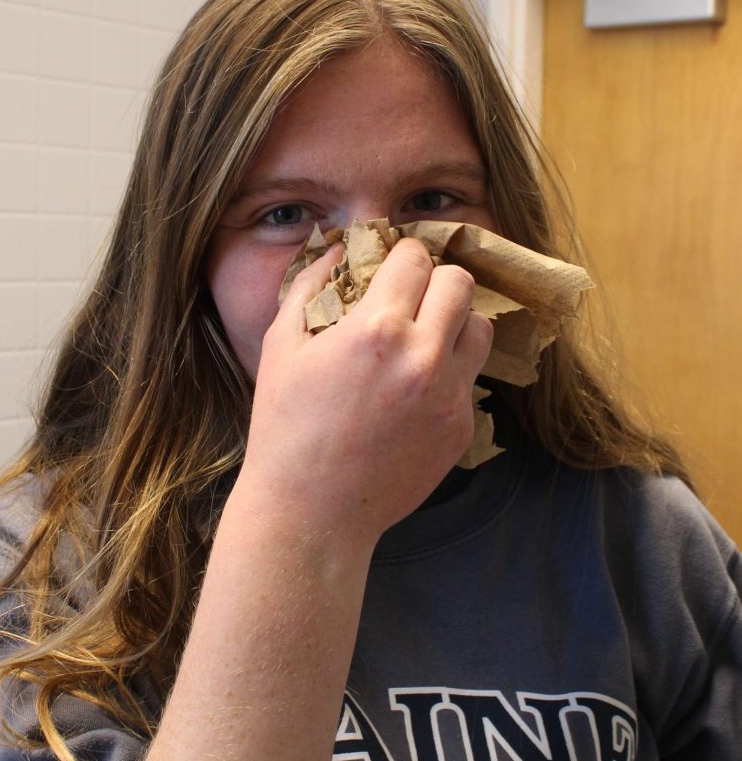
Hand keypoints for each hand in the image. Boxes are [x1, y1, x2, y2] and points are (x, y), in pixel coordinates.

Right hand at [238, 237, 493, 548]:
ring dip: (453, 323)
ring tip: (422, 339)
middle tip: (410, 297)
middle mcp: (423, 357)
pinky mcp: (460, 429)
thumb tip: (337, 248)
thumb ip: (309, 285)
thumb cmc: (285, 428)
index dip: (402, 255)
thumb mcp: (281, 346)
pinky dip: (448, 373)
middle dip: (435, 281)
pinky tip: (413, 390)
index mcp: (376, 329)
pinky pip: (469, 379)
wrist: (311, 513)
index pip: (417, 258)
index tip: (390, 266)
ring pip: (480, 329)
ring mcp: (449, 397)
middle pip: (461, 284)